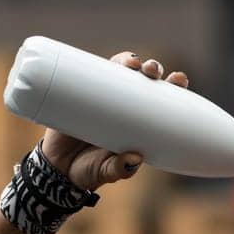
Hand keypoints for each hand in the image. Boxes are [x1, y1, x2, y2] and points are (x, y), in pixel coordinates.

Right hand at [40, 51, 189, 191]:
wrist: (55, 168)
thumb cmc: (87, 171)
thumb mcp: (106, 172)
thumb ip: (120, 169)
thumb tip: (134, 158)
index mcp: (138, 124)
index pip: (161, 101)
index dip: (173, 87)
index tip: (179, 80)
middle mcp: (124, 107)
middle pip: (144, 80)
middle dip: (153, 69)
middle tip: (152, 71)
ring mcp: (103, 97)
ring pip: (120, 71)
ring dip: (130, 61)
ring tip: (133, 63)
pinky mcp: (81, 93)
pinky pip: (93, 73)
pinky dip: (103, 64)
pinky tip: (110, 61)